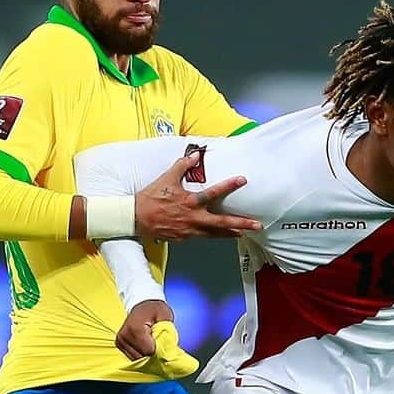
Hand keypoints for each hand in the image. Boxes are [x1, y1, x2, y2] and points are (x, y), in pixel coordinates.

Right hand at [117, 301, 198, 378]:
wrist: (143, 305)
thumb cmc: (155, 310)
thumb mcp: (165, 315)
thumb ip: (167, 331)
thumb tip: (166, 348)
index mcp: (135, 328)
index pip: (149, 351)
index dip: (159, 349)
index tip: (162, 340)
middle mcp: (124, 336)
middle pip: (142, 357)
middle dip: (153, 353)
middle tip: (157, 340)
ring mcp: (120, 341)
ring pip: (137, 359)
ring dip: (147, 354)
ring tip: (151, 341)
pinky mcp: (120, 345)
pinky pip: (133, 357)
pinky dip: (141, 354)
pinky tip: (145, 345)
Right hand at [132, 152, 259, 240]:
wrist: (136, 218)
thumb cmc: (151, 197)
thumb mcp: (166, 178)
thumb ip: (182, 166)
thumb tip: (195, 154)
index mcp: (190, 202)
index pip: (213, 193)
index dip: (229, 186)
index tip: (243, 180)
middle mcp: (194, 218)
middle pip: (222, 222)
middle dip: (241, 223)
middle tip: (257, 225)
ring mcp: (190, 230)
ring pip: (215, 234)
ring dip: (231, 233)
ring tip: (245, 233)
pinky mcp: (185, 238)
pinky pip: (203, 237)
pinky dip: (214, 236)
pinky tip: (223, 235)